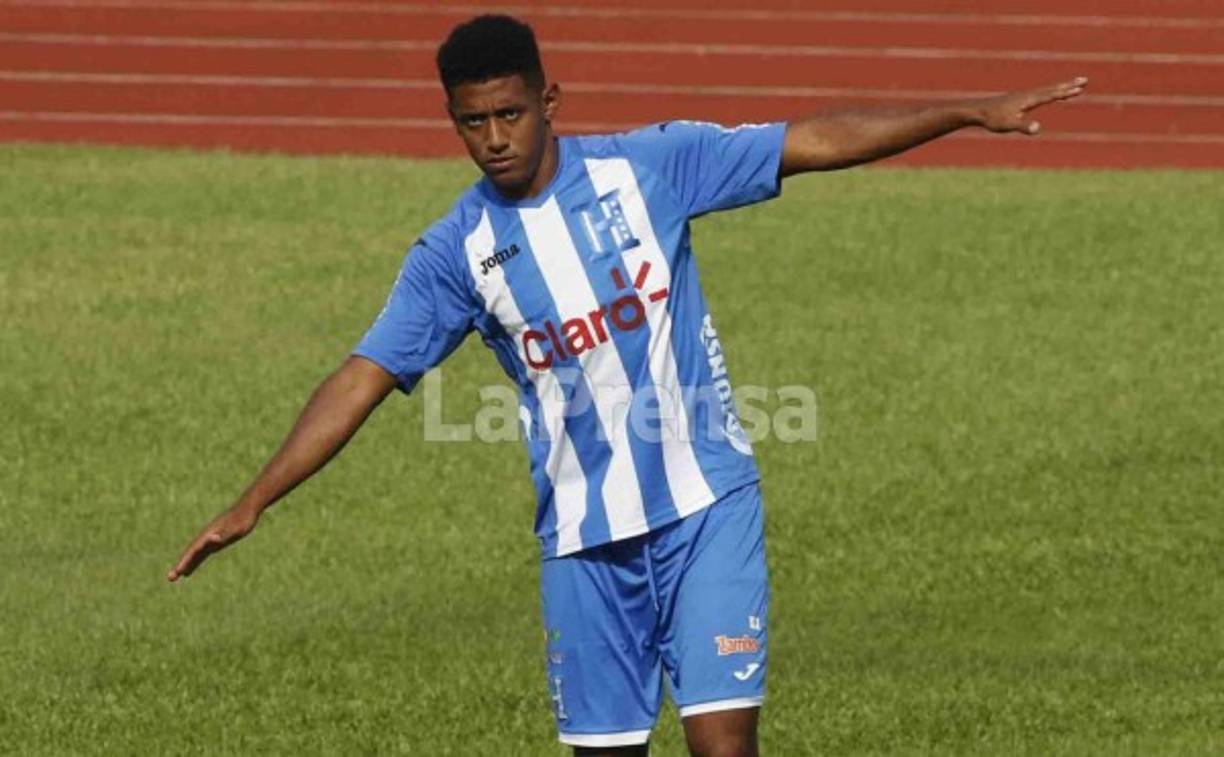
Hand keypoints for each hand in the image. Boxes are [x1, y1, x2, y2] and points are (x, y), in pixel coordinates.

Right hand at [167, 504, 260, 580]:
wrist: (247, 509)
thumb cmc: (242, 520)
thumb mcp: (235, 529)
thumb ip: (224, 535)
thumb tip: (213, 538)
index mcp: (208, 535)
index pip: (193, 551)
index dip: (185, 561)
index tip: (177, 572)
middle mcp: (206, 537)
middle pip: (190, 553)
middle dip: (180, 565)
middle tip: (170, 578)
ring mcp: (209, 540)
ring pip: (194, 555)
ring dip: (185, 565)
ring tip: (176, 576)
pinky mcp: (215, 541)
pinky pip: (201, 555)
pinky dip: (194, 563)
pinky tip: (189, 571)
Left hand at [973, 77, 1088, 134]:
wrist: (978, 111)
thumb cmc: (993, 119)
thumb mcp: (1008, 126)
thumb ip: (1023, 127)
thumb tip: (1038, 129)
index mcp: (1029, 100)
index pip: (1051, 95)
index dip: (1066, 92)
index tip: (1080, 88)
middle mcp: (1028, 95)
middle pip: (1052, 89)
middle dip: (1068, 85)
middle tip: (1084, 80)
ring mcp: (1024, 96)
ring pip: (1047, 90)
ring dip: (1061, 87)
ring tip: (1073, 85)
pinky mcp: (1020, 99)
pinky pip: (1040, 94)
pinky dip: (1050, 92)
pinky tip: (1051, 95)